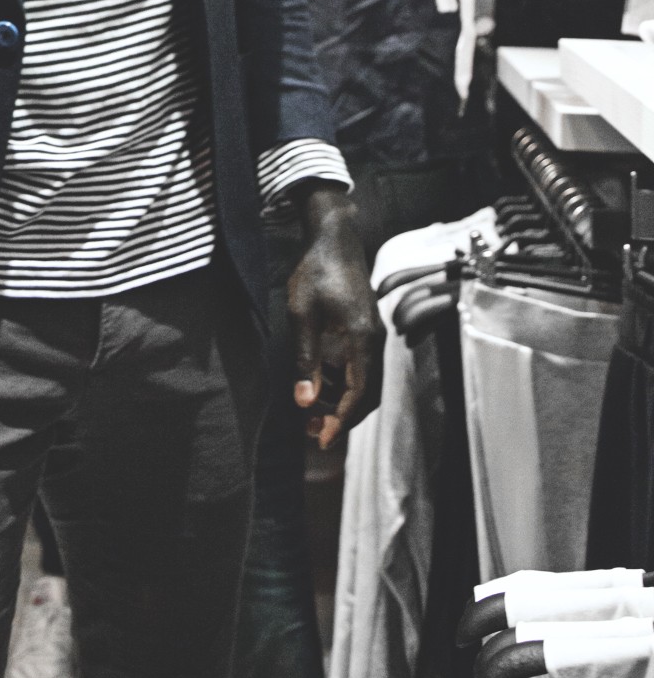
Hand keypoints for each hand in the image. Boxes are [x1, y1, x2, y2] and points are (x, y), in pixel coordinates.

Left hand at [287, 185, 383, 448]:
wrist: (334, 237)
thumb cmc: (315, 271)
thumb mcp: (303, 314)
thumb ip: (305, 358)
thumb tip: (304, 401)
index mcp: (363, 338)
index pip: (359, 393)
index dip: (341, 421)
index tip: (322, 440)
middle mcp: (375, 340)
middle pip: (368, 394)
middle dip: (342, 416)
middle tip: (312, 430)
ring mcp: (373, 334)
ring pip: (365, 382)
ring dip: (341, 400)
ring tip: (310, 409)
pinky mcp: (366, 328)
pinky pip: (360, 366)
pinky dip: (342, 381)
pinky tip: (318, 379)